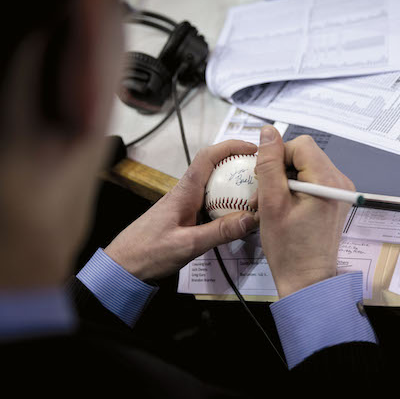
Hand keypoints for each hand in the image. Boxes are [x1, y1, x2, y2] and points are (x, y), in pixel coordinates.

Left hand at [105, 140, 258, 280]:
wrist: (123, 266)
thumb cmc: (147, 253)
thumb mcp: (187, 245)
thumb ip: (219, 232)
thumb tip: (251, 218)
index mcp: (184, 191)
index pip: (208, 157)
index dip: (231, 146)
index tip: (253, 149)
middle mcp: (186, 192)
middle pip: (215, 168)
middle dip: (239, 165)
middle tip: (262, 175)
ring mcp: (186, 204)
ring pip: (215, 186)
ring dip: (235, 186)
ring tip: (256, 194)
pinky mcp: (186, 216)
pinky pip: (211, 202)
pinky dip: (227, 203)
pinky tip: (237, 215)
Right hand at [254, 126, 353, 297]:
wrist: (307, 280)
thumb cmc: (289, 248)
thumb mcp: (271, 204)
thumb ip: (269, 165)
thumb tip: (268, 132)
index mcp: (328, 181)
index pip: (300, 145)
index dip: (277, 157)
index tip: (264, 180)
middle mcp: (340, 182)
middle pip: (305, 154)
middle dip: (280, 170)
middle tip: (264, 196)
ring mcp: (341, 191)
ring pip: (307, 167)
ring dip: (285, 181)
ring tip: (272, 205)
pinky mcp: (337, 200)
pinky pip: (313, 180)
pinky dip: (296, 189)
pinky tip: (285, 208)